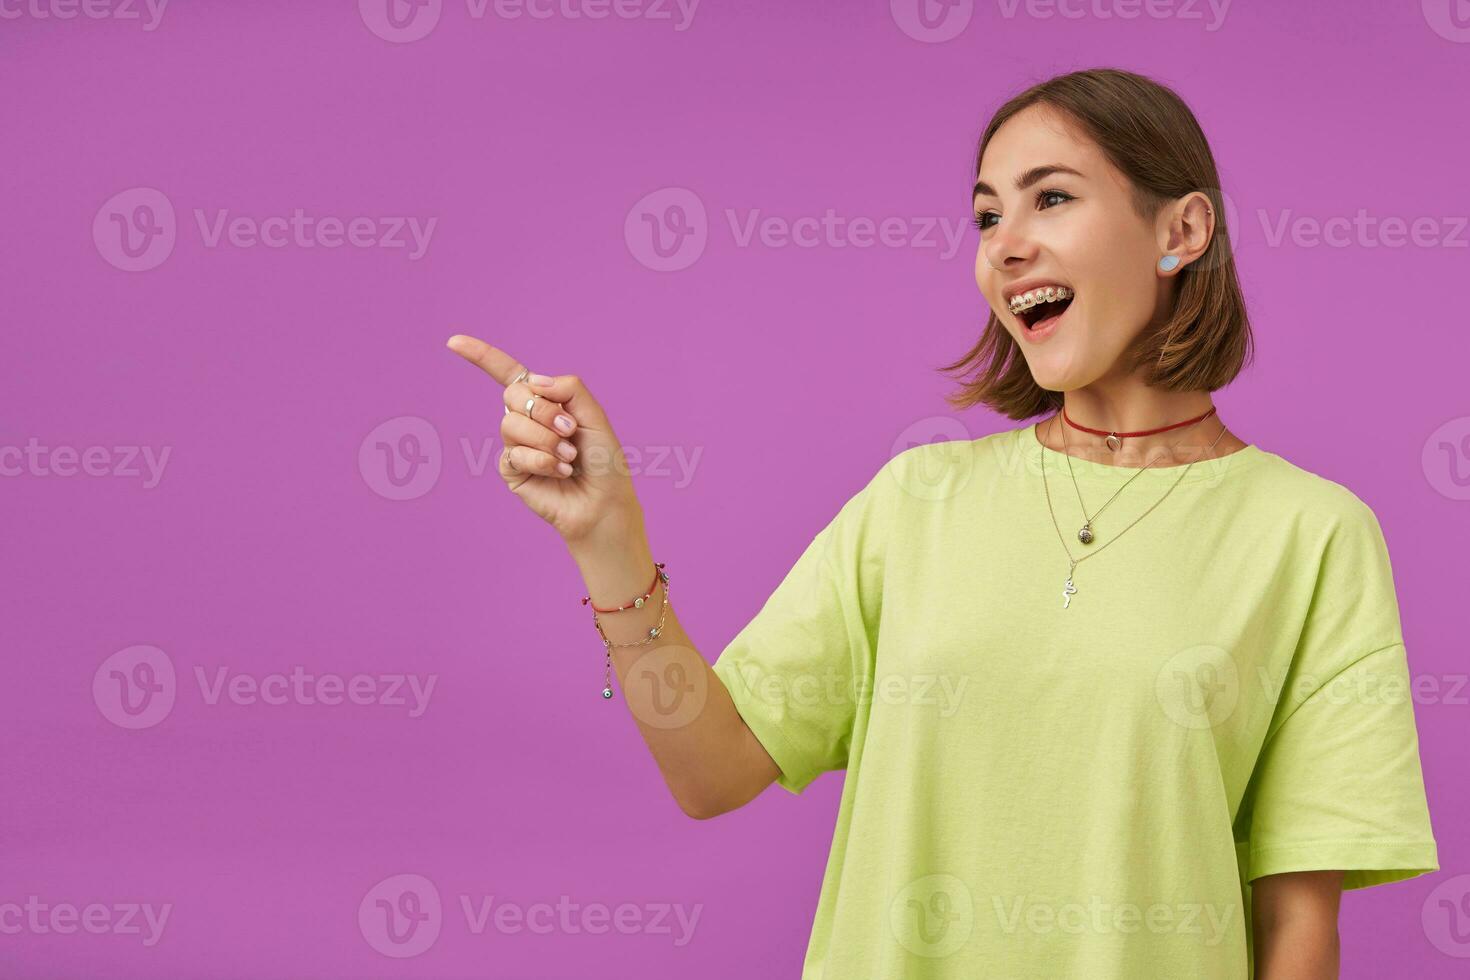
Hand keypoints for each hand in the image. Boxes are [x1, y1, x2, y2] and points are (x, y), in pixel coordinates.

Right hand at [445, 334, 642, 545]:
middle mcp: (526, 419)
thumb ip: (568, 388)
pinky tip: (559, 471)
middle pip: (512, 394)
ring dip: (546, 439)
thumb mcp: (593, 414)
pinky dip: (542, 460)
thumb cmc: (603, 459)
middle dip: (544, 411)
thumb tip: (535, 381)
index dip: (481, 356)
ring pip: (510, 423)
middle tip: (569, 430)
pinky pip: (515, 453)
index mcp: (544, 400)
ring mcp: (515, 444)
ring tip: (568, 457)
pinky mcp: (511, 470)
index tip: (452, 341)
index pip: (507, 373)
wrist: (604, 501)